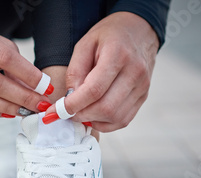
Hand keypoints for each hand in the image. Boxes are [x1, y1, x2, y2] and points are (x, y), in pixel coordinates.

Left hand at [45, 12, 158, 131]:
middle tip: (67, 112)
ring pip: (115, 118)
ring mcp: (142, 86)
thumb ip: (75, 72)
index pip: (94, 90)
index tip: (56, 111)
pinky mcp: (144, 96)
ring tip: (80, 112)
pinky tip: (94, 115)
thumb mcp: (85, 44)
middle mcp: (135, 72)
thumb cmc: (109, 36)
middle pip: (106, 108)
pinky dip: (105, 123)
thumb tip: (70, 99)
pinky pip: (123, 120)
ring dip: (93, 120)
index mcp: (118, 54)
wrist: (139, 30)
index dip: (73, 105)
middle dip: (81, 115)